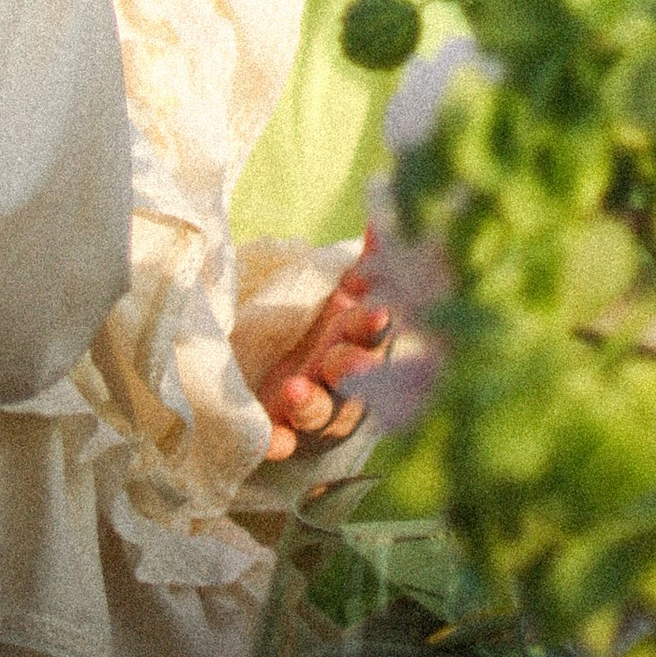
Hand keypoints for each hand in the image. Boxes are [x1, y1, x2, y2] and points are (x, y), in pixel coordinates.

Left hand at [237, 259, 390, 458]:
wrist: (294, 379)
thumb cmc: (329, 329)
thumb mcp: (346, 292)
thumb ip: (368, 259)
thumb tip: (385, 215)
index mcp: (358, 338)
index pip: (375, 334)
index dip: (377, 326)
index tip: (377, 312)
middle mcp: (344, 378)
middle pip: (354, 377)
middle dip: (351, 369)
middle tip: (339, 360)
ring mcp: (316, 407)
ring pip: (321, 413)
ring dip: (311, 404)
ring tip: (295, 391)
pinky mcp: (284, 430)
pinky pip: (283, 441)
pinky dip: (277, 441)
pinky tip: (270, 440)